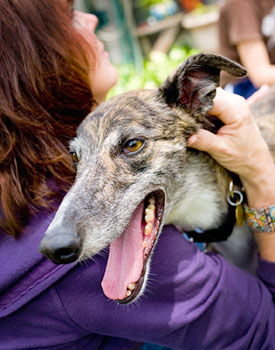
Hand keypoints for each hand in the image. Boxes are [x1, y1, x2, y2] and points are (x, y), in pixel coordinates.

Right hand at [187, 88, 274, 207]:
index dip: (193, 104)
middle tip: (178, 113)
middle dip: (193, 102)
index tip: (179, 112)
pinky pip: (211, 101)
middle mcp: (235, 102)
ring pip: (208, 96)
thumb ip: (203, 141)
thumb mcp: (220, 150)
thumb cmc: (242, 156)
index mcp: (236, 110)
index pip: (209, 99)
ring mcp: (232, 103)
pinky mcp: (228, 107)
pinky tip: (193, 117)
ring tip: (184, 116)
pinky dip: (201, 108)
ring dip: (196, 105)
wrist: (256, 161)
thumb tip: (185, 135)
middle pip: (207, 93)